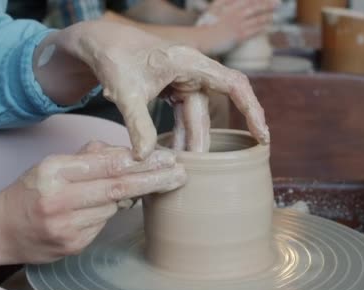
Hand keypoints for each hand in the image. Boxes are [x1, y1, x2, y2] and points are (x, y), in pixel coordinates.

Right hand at [0, 141, 185, 263]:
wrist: (0, 229)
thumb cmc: (32, 190)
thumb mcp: (53, 164)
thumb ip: (89, 156)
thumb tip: (127, 153)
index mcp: (54, 171)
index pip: (107, 164)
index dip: (141, 161)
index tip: (166, 157)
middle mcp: (59, 199)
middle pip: (118, 188)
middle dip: (153, 180)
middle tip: (180, 174)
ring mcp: (66, 226)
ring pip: (113, 207)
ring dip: (123, 197)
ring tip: (111, 191)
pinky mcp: (72, 246)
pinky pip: (102, 225)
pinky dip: (105, 214)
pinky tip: (90, 211)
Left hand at [52, 21, 269, 157]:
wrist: (101, 44)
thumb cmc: (115, 59)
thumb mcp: (126, 93)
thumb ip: (138, 125)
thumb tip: (145, 158)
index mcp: (191, 63)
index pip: (234, 85)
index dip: (252, 110)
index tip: (262, 136)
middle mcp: (194, 71)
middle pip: (210, 112)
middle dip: (204, 141)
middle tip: (203, 171)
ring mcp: (185, 81)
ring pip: (196, 117)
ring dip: (190, 142)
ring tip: (185, 167)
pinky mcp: (175, 89)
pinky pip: (184, 116)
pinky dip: (179, 134)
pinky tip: (174, 154)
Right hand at [196, 0, 280, 54]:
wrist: (201, 39)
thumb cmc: (206, 26)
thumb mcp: (213, 11)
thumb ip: (223, 4)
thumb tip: (229, 2)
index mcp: (229, 6)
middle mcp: (234, 13)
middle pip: (255, 6)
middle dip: (268, 4)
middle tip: (278, 3)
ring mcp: (237, 24)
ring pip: (256, 18)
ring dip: (268, 15)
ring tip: (275, 14)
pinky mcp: (238, 35)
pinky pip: (254, 30)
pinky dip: (263, 27)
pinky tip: (269, 26)